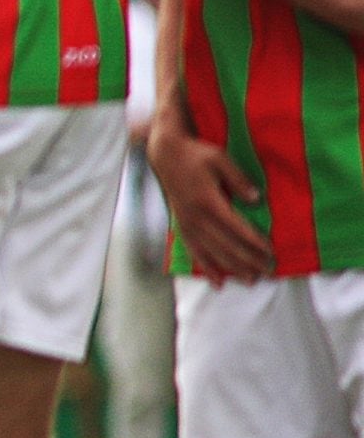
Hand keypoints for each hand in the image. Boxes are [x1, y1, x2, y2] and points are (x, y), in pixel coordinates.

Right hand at [147, 108, 269, 281]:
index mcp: (208, 201)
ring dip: (232, 268)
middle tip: (268, 272)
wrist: (166, 155)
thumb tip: (256, 199)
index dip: (254, 242)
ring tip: (250, 280)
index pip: (236, 227)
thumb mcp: (220, 159)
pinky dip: (206, 268)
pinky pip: (194, 252)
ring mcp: (187, 224)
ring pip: (212, 253)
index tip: (270, 252)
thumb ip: (238, 179)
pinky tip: (218, 282)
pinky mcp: (182, 227)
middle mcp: (196, 217)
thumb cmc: (196, 155)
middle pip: (226, 245)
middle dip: (248, 260)